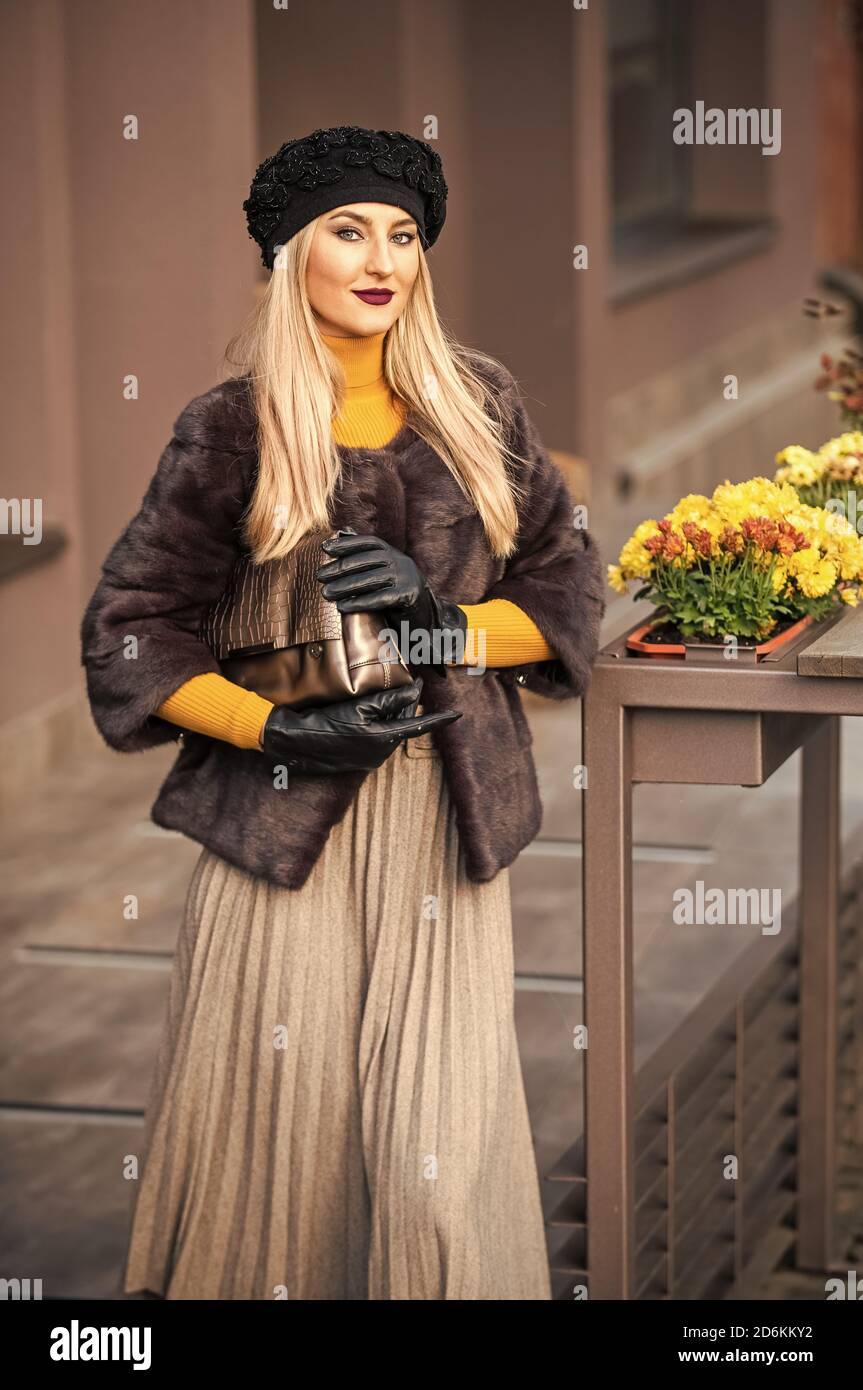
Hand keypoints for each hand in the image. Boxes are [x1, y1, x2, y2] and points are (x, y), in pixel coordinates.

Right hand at [260, 678, 461, 774]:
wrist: (294, 743)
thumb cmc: (325, 722)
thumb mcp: (359, 706)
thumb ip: (389, 699)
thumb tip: (414, 691)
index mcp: (384, 740)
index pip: (419, 726)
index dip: (438, 719)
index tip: (457, 714)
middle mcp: (380, 753)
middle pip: (403, 725)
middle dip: (408, 706)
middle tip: (412, 682)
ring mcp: (368, 758)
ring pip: (390, 730)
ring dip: (393, 713)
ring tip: (392, 691)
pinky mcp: (358, 758)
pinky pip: (377, 737)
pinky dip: (379, 722)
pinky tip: (373, 708)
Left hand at [315, 533, 467, 672]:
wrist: (425, 618)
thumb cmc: (396, 595)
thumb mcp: (383, 573)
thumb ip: (365, 557)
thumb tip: (340, 533)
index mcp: (393, 553)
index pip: (368, 543)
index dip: (346, 544)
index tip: (325, 548)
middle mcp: (401, 561)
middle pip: (366, 561)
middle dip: (340, 568)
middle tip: (319, 575)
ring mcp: (406, 578)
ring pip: (371, 580)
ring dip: (345, 586)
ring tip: (326, 593)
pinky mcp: (409, 596)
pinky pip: (380, 598)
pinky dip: (359, 602)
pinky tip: (342, 607)